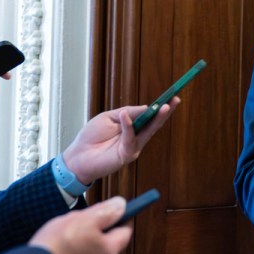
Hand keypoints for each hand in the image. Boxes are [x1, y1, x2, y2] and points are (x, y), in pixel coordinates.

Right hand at [28, 196, 131, 253]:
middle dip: (99, 231)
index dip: (122, 218)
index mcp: (109, 250)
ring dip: (84, 244)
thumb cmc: (57, 246)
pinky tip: (60, 250)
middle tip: (83, 222)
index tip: (118, 211)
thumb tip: (121, 205)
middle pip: (108, 243)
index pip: (125, 232)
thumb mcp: (84, 219)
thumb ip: (106, 211)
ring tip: (67, 236)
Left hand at [61, 98, 180, 183]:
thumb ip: (127, 112)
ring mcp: (133, 147)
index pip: (150, 116)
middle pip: (155, 123)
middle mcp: (136, 137)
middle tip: (176, 100)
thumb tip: (147, 107)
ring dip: (157, 118)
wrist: (78, 156)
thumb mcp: (109, 117)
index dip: (160, 107)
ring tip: (165, 107)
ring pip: (149, 131)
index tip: (172, 97)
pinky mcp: (126, 155)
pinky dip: (128, 126)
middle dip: (166, 112)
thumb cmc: (91, 136)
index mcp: (132, 127)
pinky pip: (130, 138)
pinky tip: (125, 115)